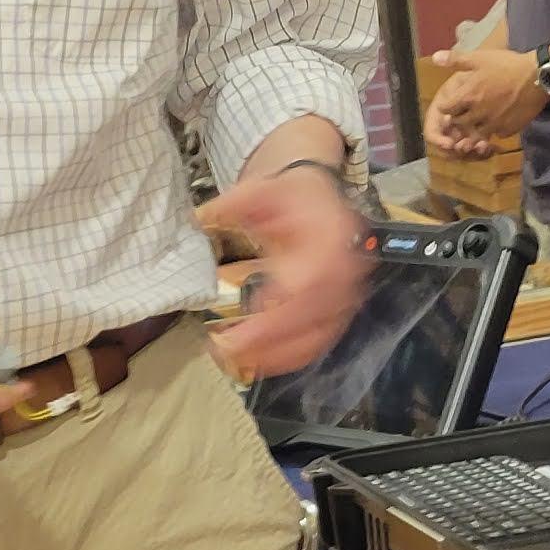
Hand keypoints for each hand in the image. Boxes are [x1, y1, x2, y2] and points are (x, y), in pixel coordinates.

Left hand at [200, 165, 368, 375]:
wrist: (320, 199)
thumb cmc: (290, 196)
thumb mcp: (261, 188)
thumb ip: (233, 204)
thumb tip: (202, 219)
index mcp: (332, 237)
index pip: (310, 284)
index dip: (278, 314)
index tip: (242, 328)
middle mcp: (347, 271)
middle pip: (313, 318)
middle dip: (269, 340)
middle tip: (225, 350)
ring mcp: (347, 294)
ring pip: (317, 337)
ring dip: (278, 356)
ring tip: (236, 361)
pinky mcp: (340, 311)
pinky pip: (319, 343)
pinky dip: (290, 357)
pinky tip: (258, 362)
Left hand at [423, 41, 546, 155]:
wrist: (538, 76)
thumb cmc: (507, 65)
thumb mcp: (479, 58)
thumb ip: (456, 60)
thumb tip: (435, 57)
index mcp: (468, 96)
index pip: (446, 109)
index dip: (447, 106)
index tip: (453, 102)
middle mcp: (477, 114)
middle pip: (459, 124)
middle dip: (459, 118)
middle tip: (467, 110)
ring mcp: (493, 124)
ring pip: (476, 133)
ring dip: (476, 127)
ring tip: (482, 117)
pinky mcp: (508, 129)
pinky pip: (496, 135)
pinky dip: (494, 130)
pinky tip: (499, 120)